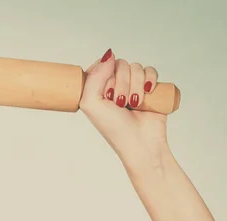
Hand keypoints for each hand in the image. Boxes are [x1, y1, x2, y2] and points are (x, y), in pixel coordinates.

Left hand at [80, 49, 171, 171]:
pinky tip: (147, 93)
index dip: (105, 75)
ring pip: (135, 66)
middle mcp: (114, 86)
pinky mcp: (149, 88)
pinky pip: (150, 70)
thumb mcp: (92, 104)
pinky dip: (150, 79)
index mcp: (96, 89)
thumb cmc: (114, 128)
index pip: (100, 65)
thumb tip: (109, 56)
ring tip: (134, 103)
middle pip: (119, 64)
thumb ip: (93, 78)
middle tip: (121, 103)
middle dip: (122, 83)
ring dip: (136, 84)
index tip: (106, 94)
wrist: (141, 142)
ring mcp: (132, 86)